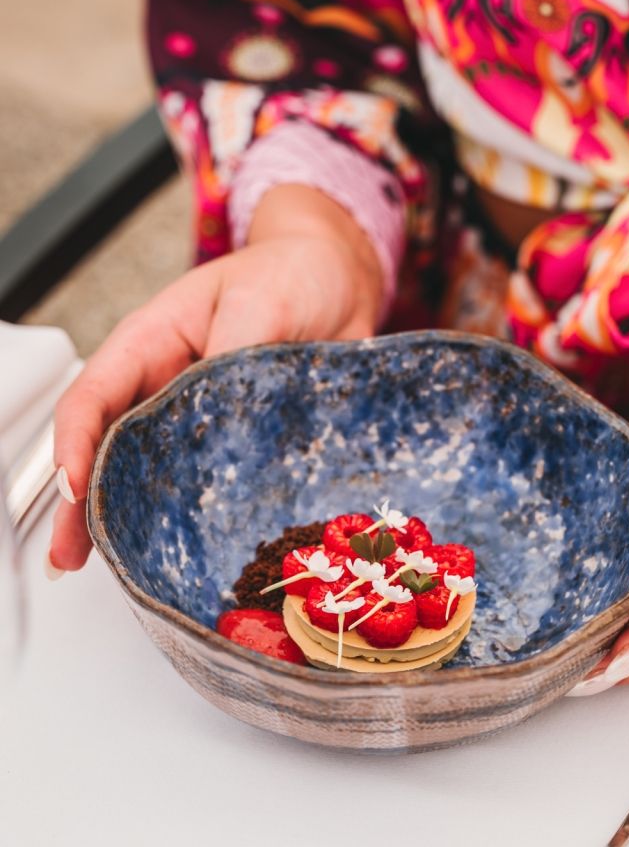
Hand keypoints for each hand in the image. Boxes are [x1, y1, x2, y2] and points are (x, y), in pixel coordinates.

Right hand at [49, 186, 382, 572]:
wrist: (340, 283)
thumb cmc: (292, 276)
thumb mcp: (261, 302)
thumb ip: (233, 358)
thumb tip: (221, 420)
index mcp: (151, 345)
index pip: (94, 396)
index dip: (74, 444)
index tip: (73, 489)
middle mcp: (165, 390)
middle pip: (110, 450)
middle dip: (85, 504)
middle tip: (70, 556)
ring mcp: (199, 424)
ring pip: (153, 479)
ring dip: (134, 522)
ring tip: (122, 570)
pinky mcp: (240, 450)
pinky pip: (212, 490)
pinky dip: (198, 523)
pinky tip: (192, 556)